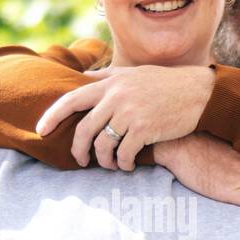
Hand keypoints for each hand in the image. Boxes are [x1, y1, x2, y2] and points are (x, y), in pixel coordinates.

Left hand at [33, 64, 215, 169]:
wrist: (198, 93)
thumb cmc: (165, 84)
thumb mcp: (133, 73)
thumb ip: (107, 76)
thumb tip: (83, 79)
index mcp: (110, 82)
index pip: (71, 99)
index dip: (52, 116)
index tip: (41, 131)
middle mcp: (116, 97)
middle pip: (84, 130)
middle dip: (78, 150)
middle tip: (81, 161)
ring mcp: (130, 113)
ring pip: (103, 146)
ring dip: (104, 161)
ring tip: (112, 164)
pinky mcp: (144, 129)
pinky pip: (124, 154)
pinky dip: (123, 164)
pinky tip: (127, 165)